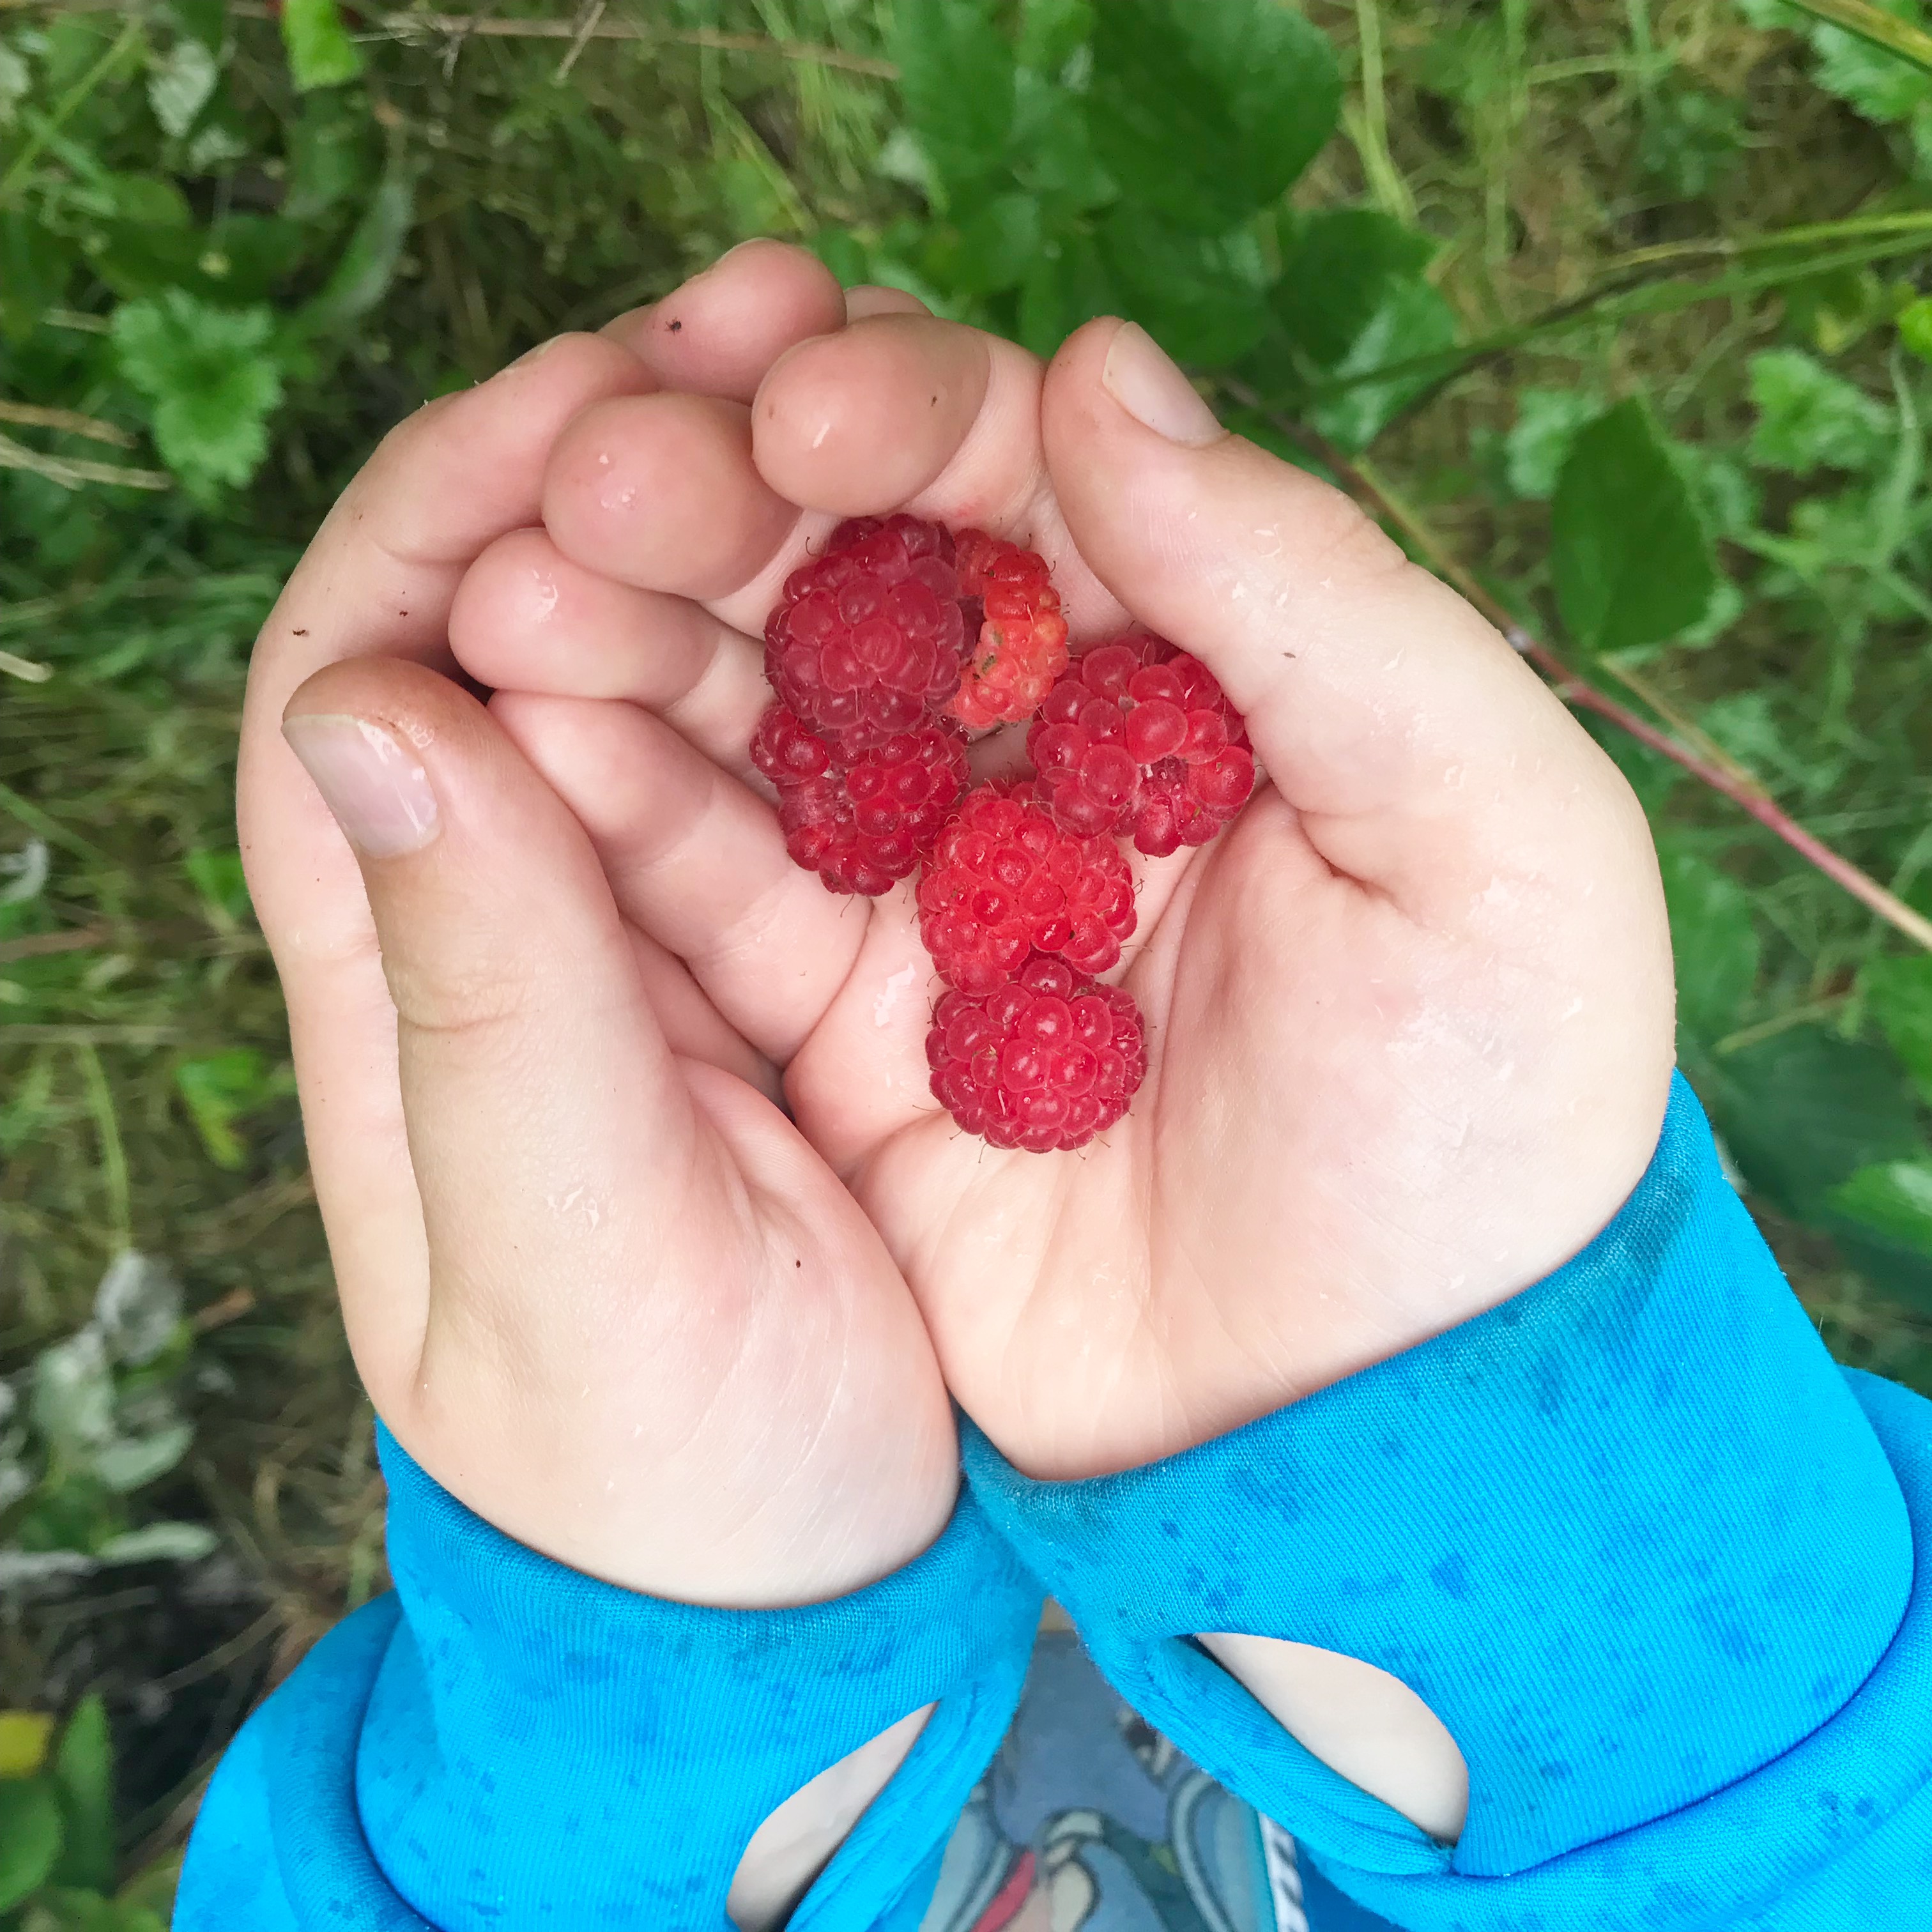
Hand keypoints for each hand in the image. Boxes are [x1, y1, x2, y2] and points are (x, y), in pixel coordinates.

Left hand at [238, 246, 956, 1607]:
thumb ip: (484, 999)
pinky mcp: (798, 949)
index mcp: (412, 983)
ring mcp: (668, 924)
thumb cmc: (673, 1473)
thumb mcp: (577, 1261)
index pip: (365, 671)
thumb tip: (382, 703)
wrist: (803, 1591)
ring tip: (857, 367)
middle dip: (622, 450)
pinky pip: (812, 748)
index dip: (459, 504)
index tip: (602, 398)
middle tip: (762, 313)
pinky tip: (949, 540)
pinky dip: (860, 631)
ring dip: (756, 511)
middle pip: (523, 621)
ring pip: (682, 661)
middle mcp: (522, 920)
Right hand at [491, 262, 1676, 1483]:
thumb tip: (1101, 373)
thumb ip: (1314, 597)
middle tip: (607, 475)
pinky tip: (523, 728)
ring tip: (527, 578)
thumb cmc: (1482, 1133)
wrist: (1373, 1430)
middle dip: (729, 500)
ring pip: (759, 708)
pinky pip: (710, 888)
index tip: (796, 408)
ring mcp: (934, 889)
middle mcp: (1059, 757)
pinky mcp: (839, 1024)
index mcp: (1221, 670)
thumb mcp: (1489, 843)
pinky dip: (617, 807)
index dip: (909, 417)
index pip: (1035, 481)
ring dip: (639, 627)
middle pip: (863, 571)